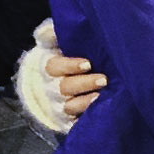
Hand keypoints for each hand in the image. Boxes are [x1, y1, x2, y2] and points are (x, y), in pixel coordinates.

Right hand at [15, 18, 107, 132]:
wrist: (54, 84)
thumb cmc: (62, 56)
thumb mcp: (55, 42)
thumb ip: (52, 34)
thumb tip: (50, 29)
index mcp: (49, 67)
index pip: (54, 66)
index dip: (70, 66)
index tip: (88, 63)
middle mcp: (52, 88)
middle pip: (65, 87)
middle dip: (85, 84)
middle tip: (104, 79)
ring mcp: (60, 106)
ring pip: (70, 107)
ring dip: (86, 102)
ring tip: (103, 96)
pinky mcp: (68, 120)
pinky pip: (75, 123)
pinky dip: (85, 120)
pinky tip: (99, 114)